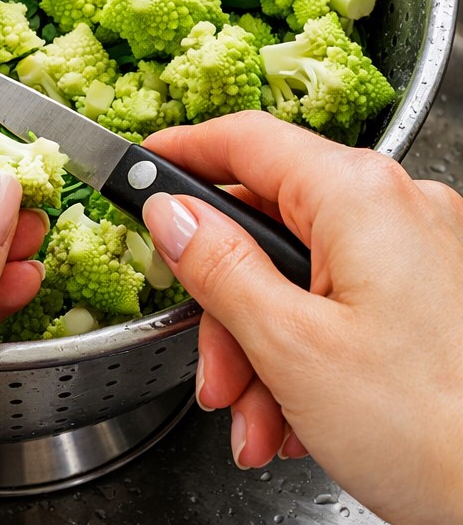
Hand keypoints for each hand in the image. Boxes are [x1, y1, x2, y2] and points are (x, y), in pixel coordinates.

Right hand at [140, 110, 462, 524]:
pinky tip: (300, 421)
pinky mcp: (432, 296)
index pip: (245, 141)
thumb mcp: (290, 345)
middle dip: (226, 307)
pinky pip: (343, 304)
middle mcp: (395, 208)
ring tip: (260, 425)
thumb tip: (170, 213)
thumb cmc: (436, 432)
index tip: (140, 165)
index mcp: (358, 195)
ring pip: (301, 276)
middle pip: (267, 226)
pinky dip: (307, 355)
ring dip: (262, 351)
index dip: (182, 152)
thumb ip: (216, 266)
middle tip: (211, 374)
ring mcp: (419, 252)